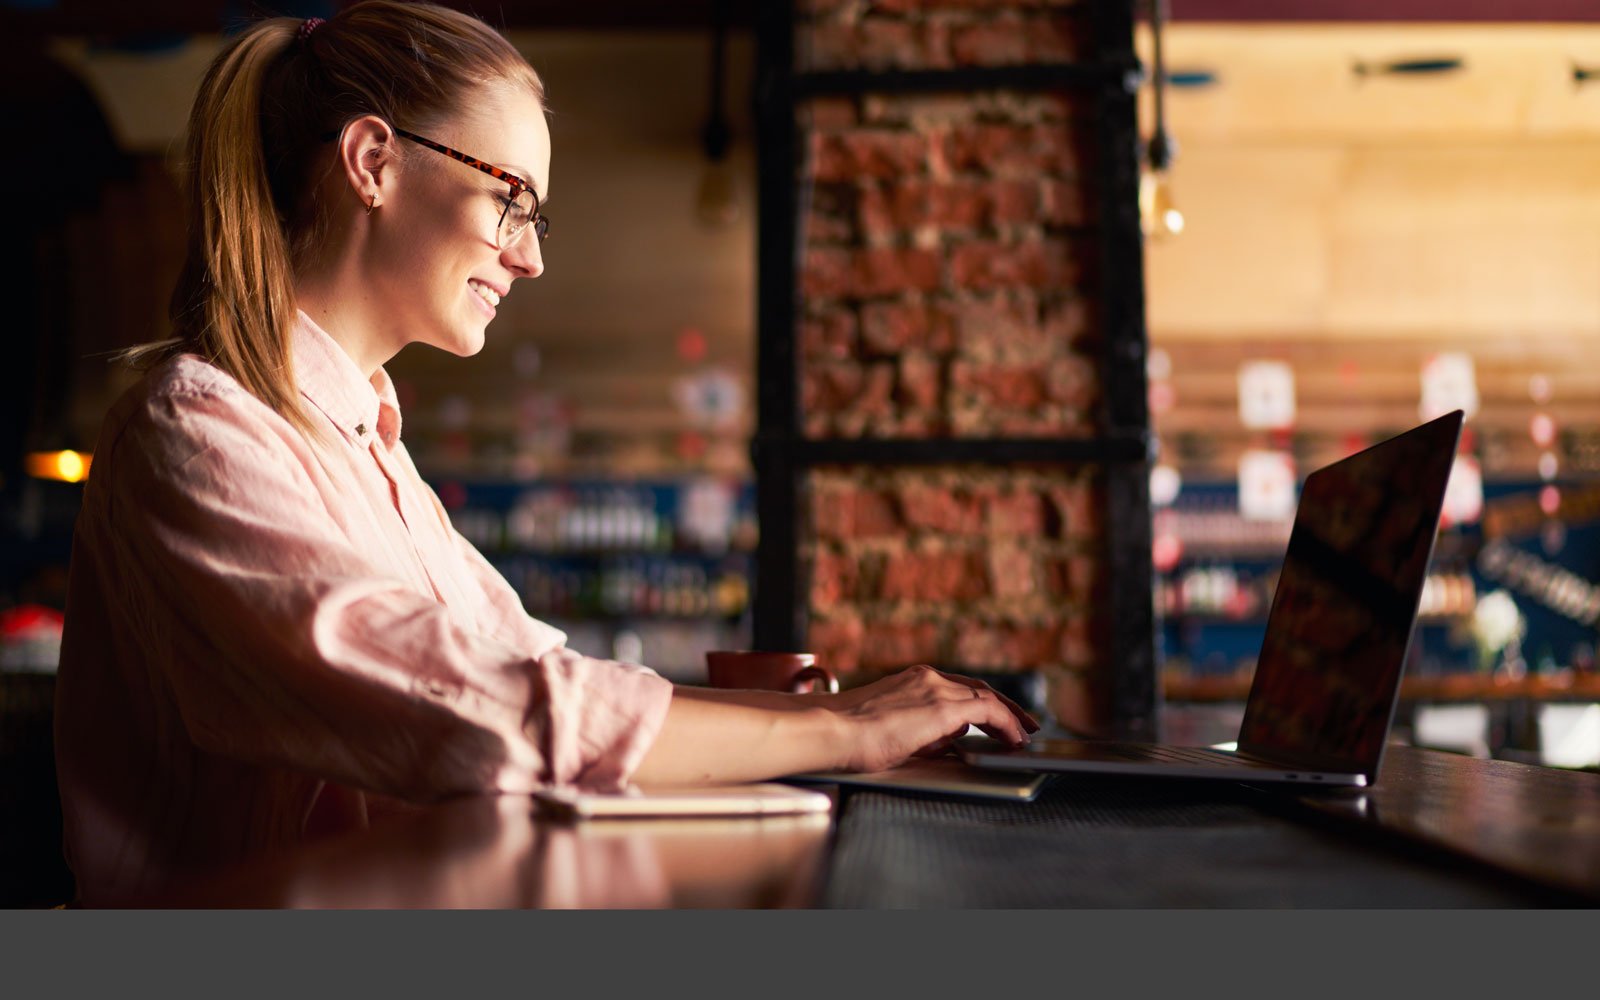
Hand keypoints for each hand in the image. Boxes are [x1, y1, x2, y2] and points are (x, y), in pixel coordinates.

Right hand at [827, 665, 1039, 773]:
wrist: (830, 729)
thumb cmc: (847, 735)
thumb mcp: (892, 728)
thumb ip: (921, 731)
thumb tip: (948, 743)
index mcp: (913, 679)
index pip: (959, 687)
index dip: (983, 702)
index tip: (998, 716)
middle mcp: (928, 677)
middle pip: (978, 689)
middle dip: (1006, 706)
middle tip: (1025, 724)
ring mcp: (935, 689)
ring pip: (987, 697)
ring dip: (1010, 717)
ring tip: (1024, 736)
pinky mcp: (941, 707)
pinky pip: (989, 711)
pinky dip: (1007, 724)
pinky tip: (1016, 740)